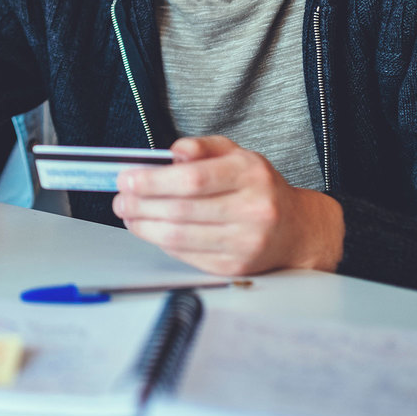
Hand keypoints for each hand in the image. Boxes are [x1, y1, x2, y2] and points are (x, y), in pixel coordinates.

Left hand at [111, 136, 343, 275]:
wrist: (296, 229)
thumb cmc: (258, 188)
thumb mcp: (236, 154)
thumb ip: (202, 148)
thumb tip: (172, 153)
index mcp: (251, 175)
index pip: (193, 179)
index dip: (153, 181)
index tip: (127, 179)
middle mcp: (252, 210)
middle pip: (182, 211)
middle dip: (141, 205)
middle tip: (120, 200)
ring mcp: (246, 243)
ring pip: (181, 238)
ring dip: (145, 227)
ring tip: (129, 215)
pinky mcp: (236, 267)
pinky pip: (187, 256)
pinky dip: (162, 243)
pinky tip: (150, 231)